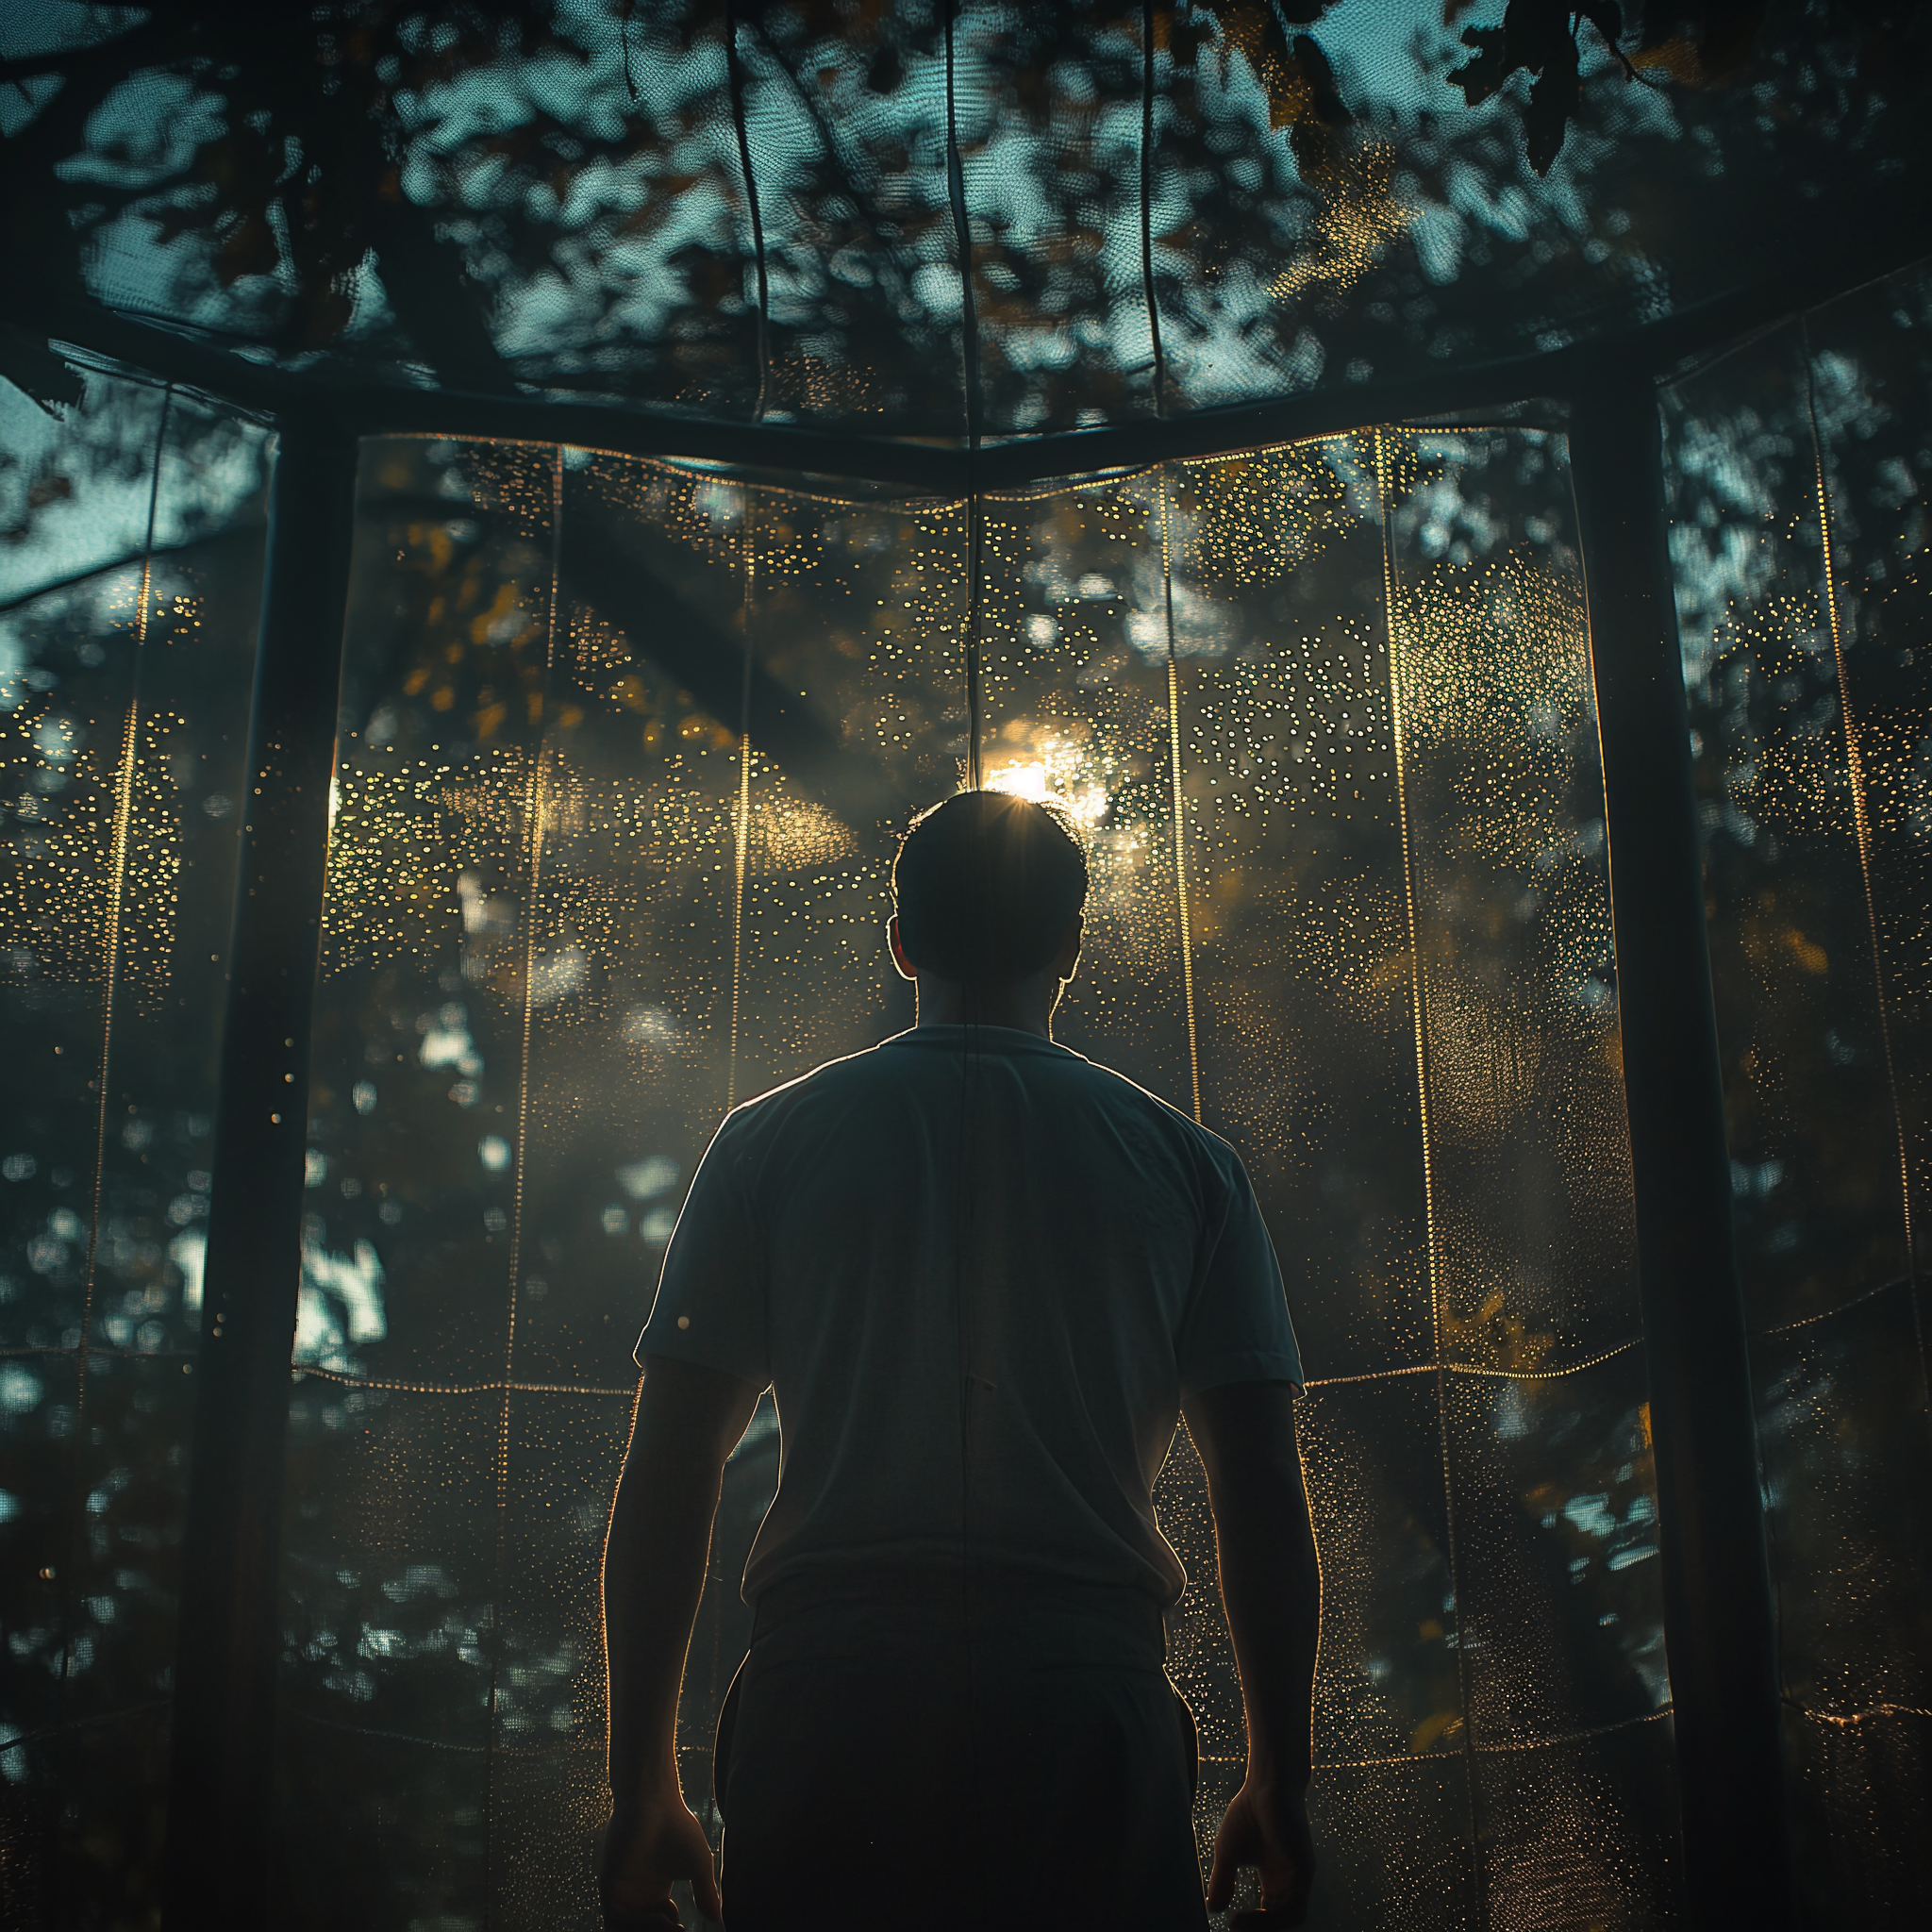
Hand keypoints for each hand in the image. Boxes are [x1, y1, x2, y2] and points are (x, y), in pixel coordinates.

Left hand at [600, 1786, 722, 1929]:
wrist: (654, 1801)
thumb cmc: (676, 1826)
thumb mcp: (698, 1865)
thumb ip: (706, 1893)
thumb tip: (717, 1920)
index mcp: (653, 1895)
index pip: (657, 1929)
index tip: (686, 1928)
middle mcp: (635, 1899)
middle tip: (681, 1931)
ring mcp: (620, 1896)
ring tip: (676, 1926)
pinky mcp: (609, 1889)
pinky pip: (616, 1922)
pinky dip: (639, 1926)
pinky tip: (662, 1913)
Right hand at [1206, 1774, 1314, 1925]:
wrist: (1266, 1784)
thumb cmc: (1249, 1811)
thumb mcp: (1229, 1852)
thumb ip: (1224, 1881)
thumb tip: (1213, 1909)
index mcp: (1276, 1880)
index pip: (1270, 1914)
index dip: (1252, 1924)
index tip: (1229, 1923)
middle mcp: (1290, 1882)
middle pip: (1280, 1921)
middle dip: (1258, 1929)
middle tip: (1234, 1928)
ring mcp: (1299, 1877)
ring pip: (1289, 1918)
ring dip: (1263, 1927)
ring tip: (1238, 1924)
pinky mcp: (1304, 1871)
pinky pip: (1293, 1908)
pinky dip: (1271, 1918)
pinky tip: (1250, 1913)